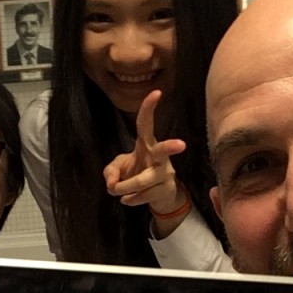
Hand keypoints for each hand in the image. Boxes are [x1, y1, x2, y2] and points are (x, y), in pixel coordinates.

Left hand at [103, 90, 187, 215]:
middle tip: (181, 145)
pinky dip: (130, 199)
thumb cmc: (137, 172)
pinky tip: (127, 199)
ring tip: (115, 191)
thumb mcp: (119, 168)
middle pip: (163, 150)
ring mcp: (165, 173)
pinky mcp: (166, 189)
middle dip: (170, 147)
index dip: (149, 109)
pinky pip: (143, 196)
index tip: (156, 92)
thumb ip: (110, 171)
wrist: (158, 195)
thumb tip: (111, 183)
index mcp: (147, 144)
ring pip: (142, 181)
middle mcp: (159, 157)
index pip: (146, 124)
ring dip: (124, 187)